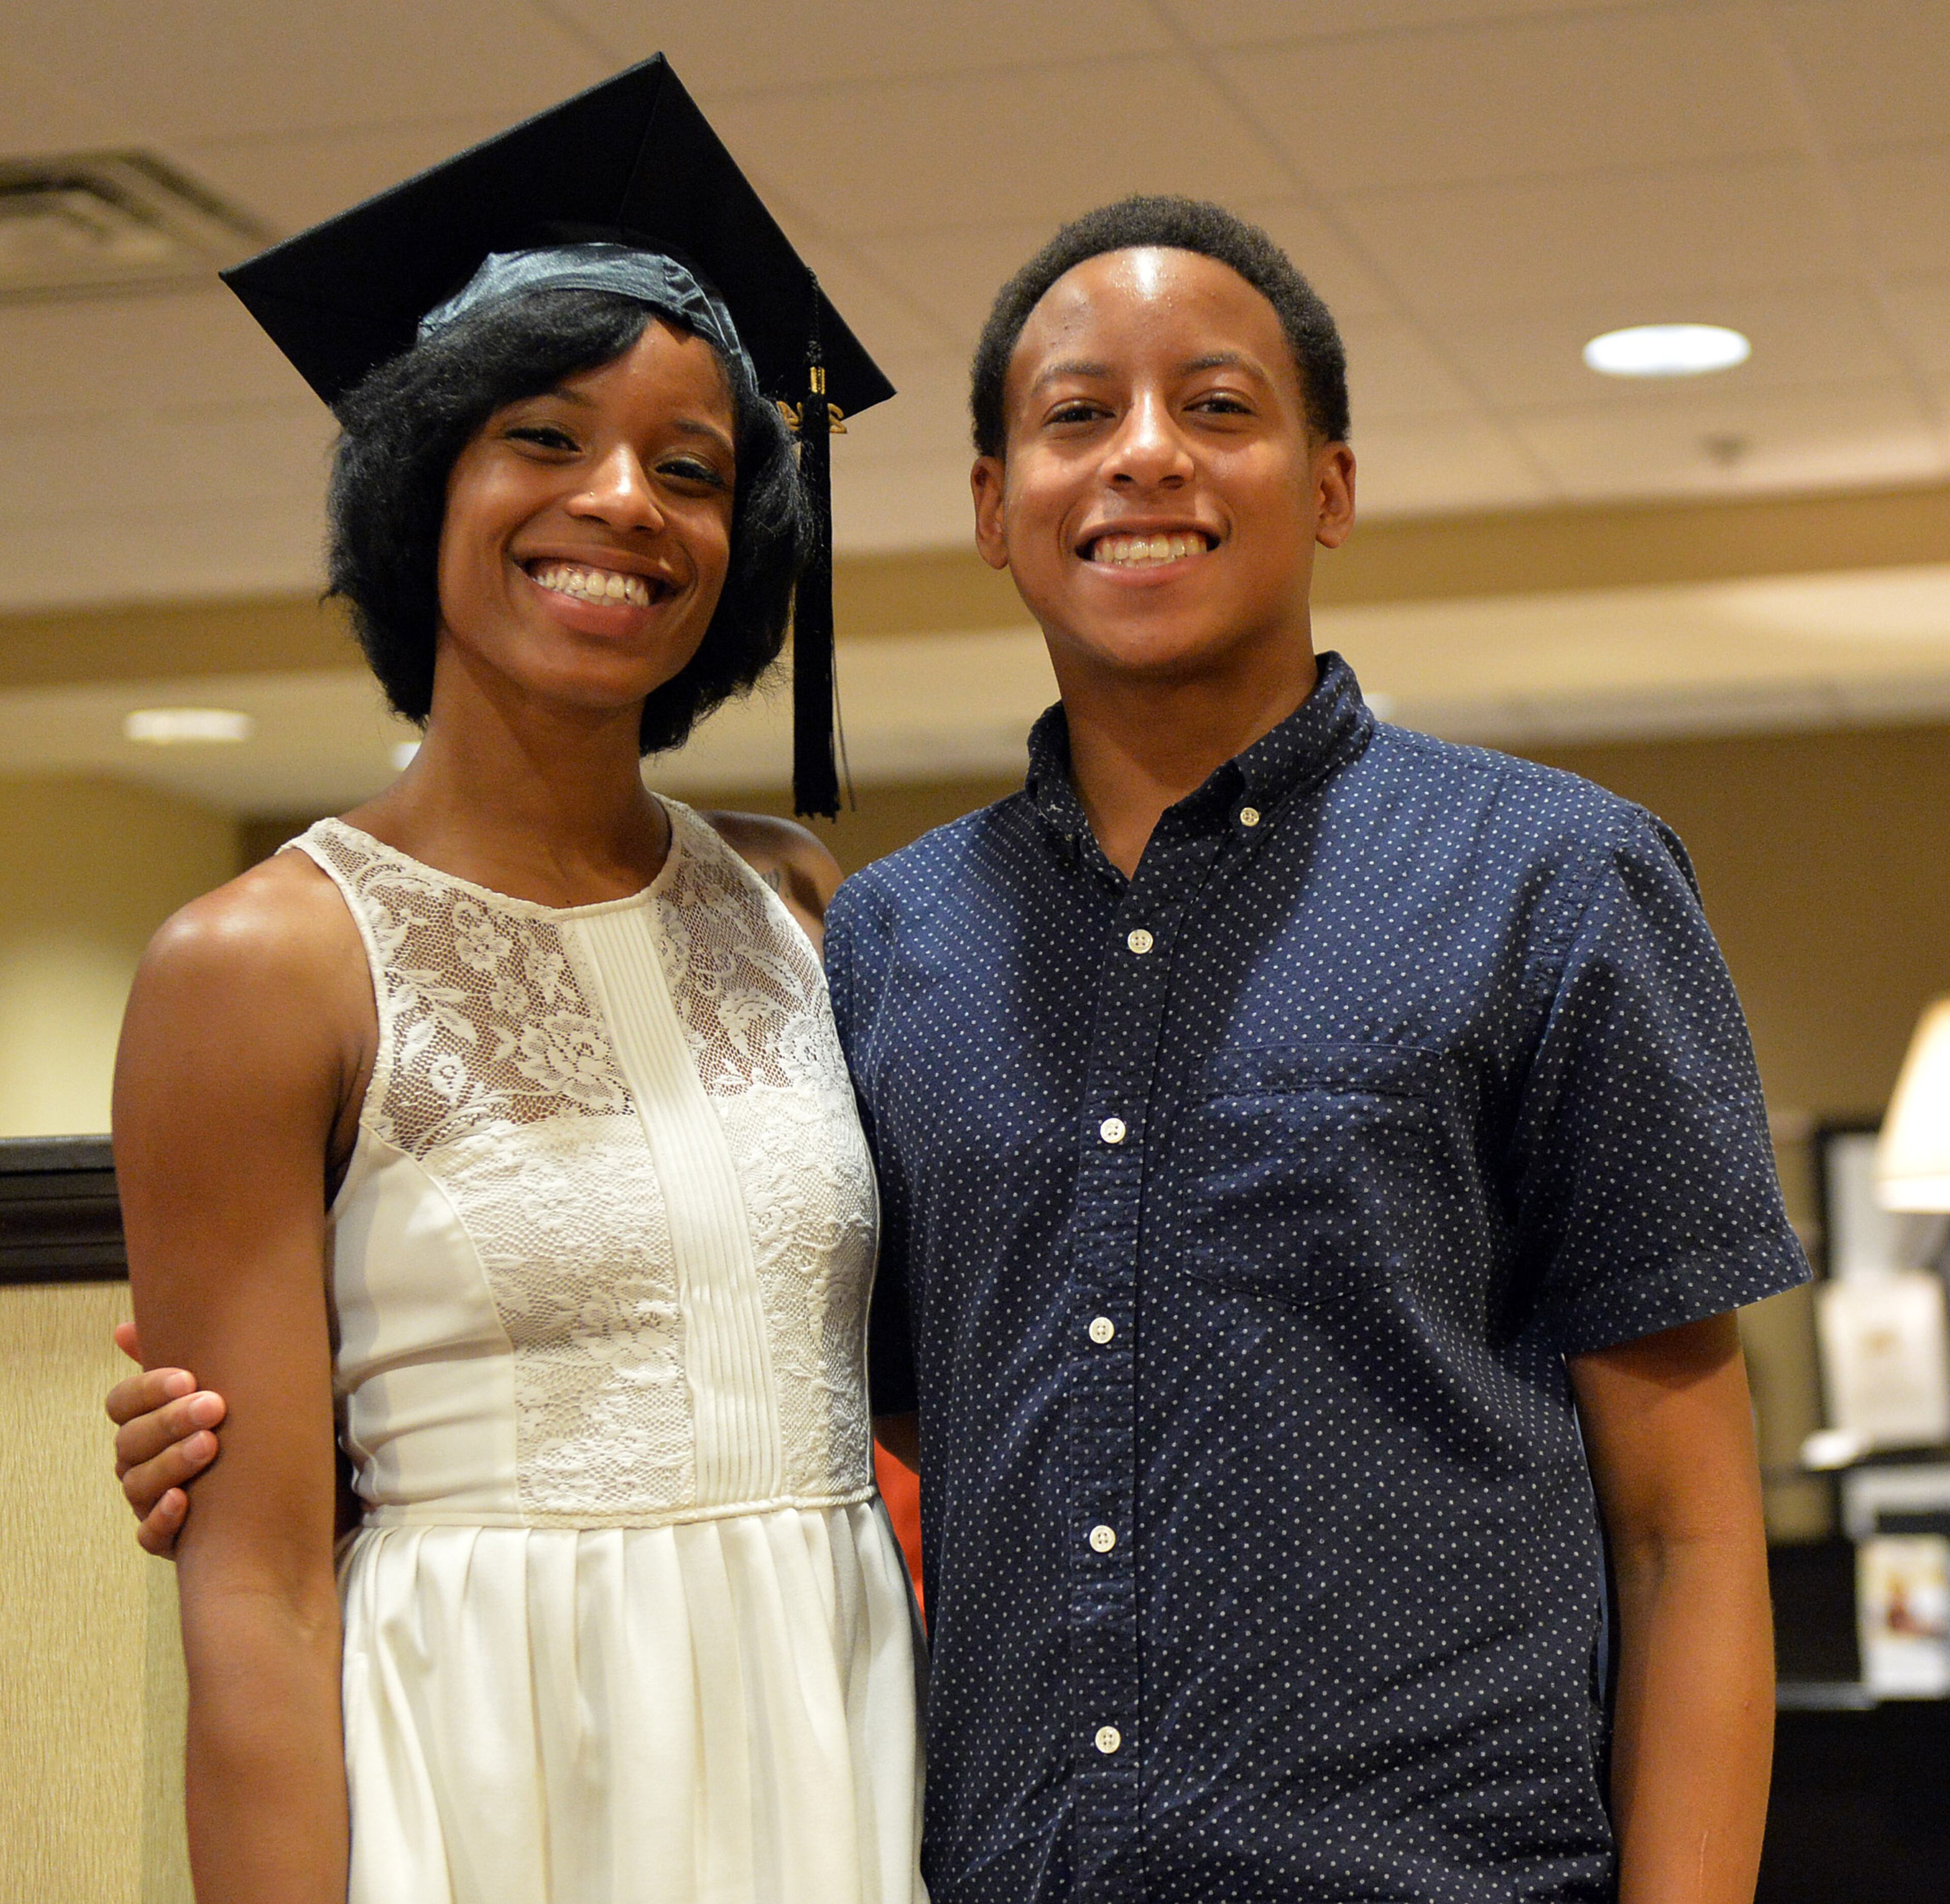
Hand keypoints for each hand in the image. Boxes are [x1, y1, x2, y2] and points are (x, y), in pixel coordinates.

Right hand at [107, 1320, 224, 1555]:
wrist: (286, 1481)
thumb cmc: (243, 1422)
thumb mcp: (222, 1382)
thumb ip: (180, 1353)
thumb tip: (123, 1330)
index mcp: (146, 1421)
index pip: (122, 1403)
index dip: (147, 1390)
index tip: (188, 1377)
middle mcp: (140, 1461)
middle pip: (131, 1442)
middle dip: (170, 1422)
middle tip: (213, 1406)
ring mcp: (150, 1501)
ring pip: (138, 1485)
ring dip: (171, 1464)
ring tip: (210, 1446)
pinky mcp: (168, 1538)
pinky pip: (149, 1536)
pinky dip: (162, 1519)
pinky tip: (183, 1501)